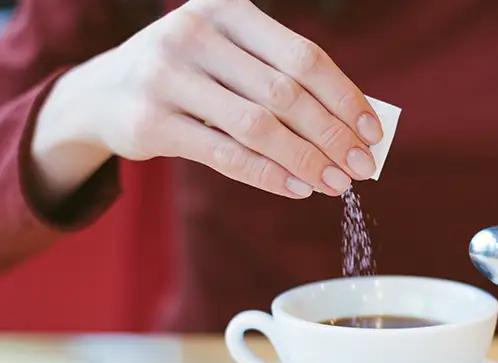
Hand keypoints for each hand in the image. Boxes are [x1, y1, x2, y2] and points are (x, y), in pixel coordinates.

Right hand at [33, 0, 381, 199]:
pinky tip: (298, 189)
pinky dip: (268, 176)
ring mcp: (168, 76)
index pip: (304, 57)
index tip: (372, 133)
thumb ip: (281, 80)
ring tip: (335, 184)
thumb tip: (351, 126)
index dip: (345, 98)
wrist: (104, 91)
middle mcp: (195, 34)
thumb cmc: (191, 76)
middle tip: (361, 168)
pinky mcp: (151, 121)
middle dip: (332, 136)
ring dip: (306, 161)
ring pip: (258, 127)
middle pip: (286, 93)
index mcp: (228, 10)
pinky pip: (225, 156)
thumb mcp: (231, 59)